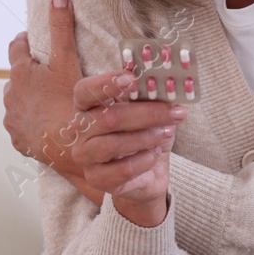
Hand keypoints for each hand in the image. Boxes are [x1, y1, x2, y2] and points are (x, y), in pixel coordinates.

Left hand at [4, 0, 84, 173]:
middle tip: (48, 74)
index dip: (24, 41)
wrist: (71, 147)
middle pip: (16, 77)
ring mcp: (13, 120)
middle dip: (28, 73)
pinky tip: (46, 125)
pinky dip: (31, 122)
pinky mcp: (19, 140)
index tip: (32, 39)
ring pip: (17, 102)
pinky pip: (22, 126)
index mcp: (20, 74)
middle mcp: (10, 96)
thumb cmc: (69, 102)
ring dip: (28, 99)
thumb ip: (62, 27)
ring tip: (49, 101)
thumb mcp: (67, 61)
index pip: (16, 48)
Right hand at [68, 67, 185, 226]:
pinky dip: (144, 160)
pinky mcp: (97, 179)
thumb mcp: (147, 109)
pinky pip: (122, 170)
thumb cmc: (143, 134)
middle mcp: (79, 130)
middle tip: (175, 111)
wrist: (147, 173)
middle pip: (107, 118)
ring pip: (113, 145)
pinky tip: (155, 154)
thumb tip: (157, 75)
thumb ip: (145, 93)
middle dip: (146, 113)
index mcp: (86, 106)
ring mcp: (85, 156)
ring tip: (167, 132)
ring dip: (146, 138)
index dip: (106, 83)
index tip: (132, 78)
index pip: (86, 90)